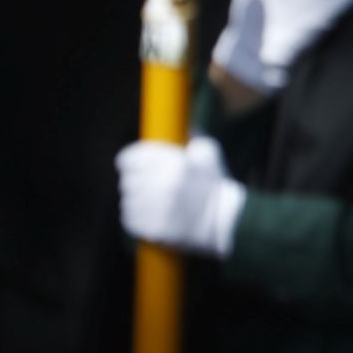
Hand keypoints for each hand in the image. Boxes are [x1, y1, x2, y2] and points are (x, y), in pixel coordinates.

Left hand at [115, 136, 246, 256]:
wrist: (226, 221)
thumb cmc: (216, 185)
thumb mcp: (209, 153)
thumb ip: (192, 135)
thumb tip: (180, 123)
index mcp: (173, 163)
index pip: (129, 157)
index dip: (130, 160)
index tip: (133, 164)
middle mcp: (162, 185)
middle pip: (126, 179)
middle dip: (135, 180)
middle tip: (146, 183)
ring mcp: (156, 209)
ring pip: (127, 200)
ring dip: (135, 199)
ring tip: (151, 201)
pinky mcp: (152, 229)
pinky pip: (128, 219)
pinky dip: (135, 217)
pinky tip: (150, 215)